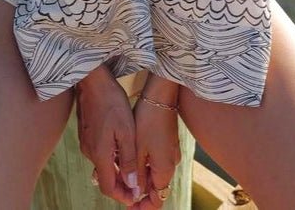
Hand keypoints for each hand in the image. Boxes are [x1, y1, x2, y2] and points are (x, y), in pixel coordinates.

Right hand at [75, 64, 140, 205]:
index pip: (108, 186)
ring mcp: (86, 142)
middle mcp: (89, 152)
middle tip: (137, 185)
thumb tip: (132, 186)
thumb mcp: (126, 131)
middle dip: (121, 184)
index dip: (122, 195)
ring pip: (102, 164)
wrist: (93, 80)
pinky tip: (121, 149)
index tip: (135, 198)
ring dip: (116, 170)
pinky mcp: (86, 133)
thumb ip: (128, 160)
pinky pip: (99, 152)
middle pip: (105, 177)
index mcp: (99, 154)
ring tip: (133, 168)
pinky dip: (110, 157)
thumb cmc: (111, 102)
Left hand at [131, 79, 180, 207]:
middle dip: (140, 192)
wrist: (160, 95)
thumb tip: (136, 194)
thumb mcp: (138, 149)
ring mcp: (172, 153)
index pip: (157, 200)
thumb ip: (137, 173)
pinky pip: (158, 161)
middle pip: (157, 188)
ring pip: (156, 174)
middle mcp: (171, 164)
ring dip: (142, 178)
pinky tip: (132, 157)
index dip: (142, 207)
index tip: (128, 205)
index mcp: (164, 170)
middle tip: (122, 188)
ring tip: (123, 173)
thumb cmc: (148, 120)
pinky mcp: (169, 143)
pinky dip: (146, 165)